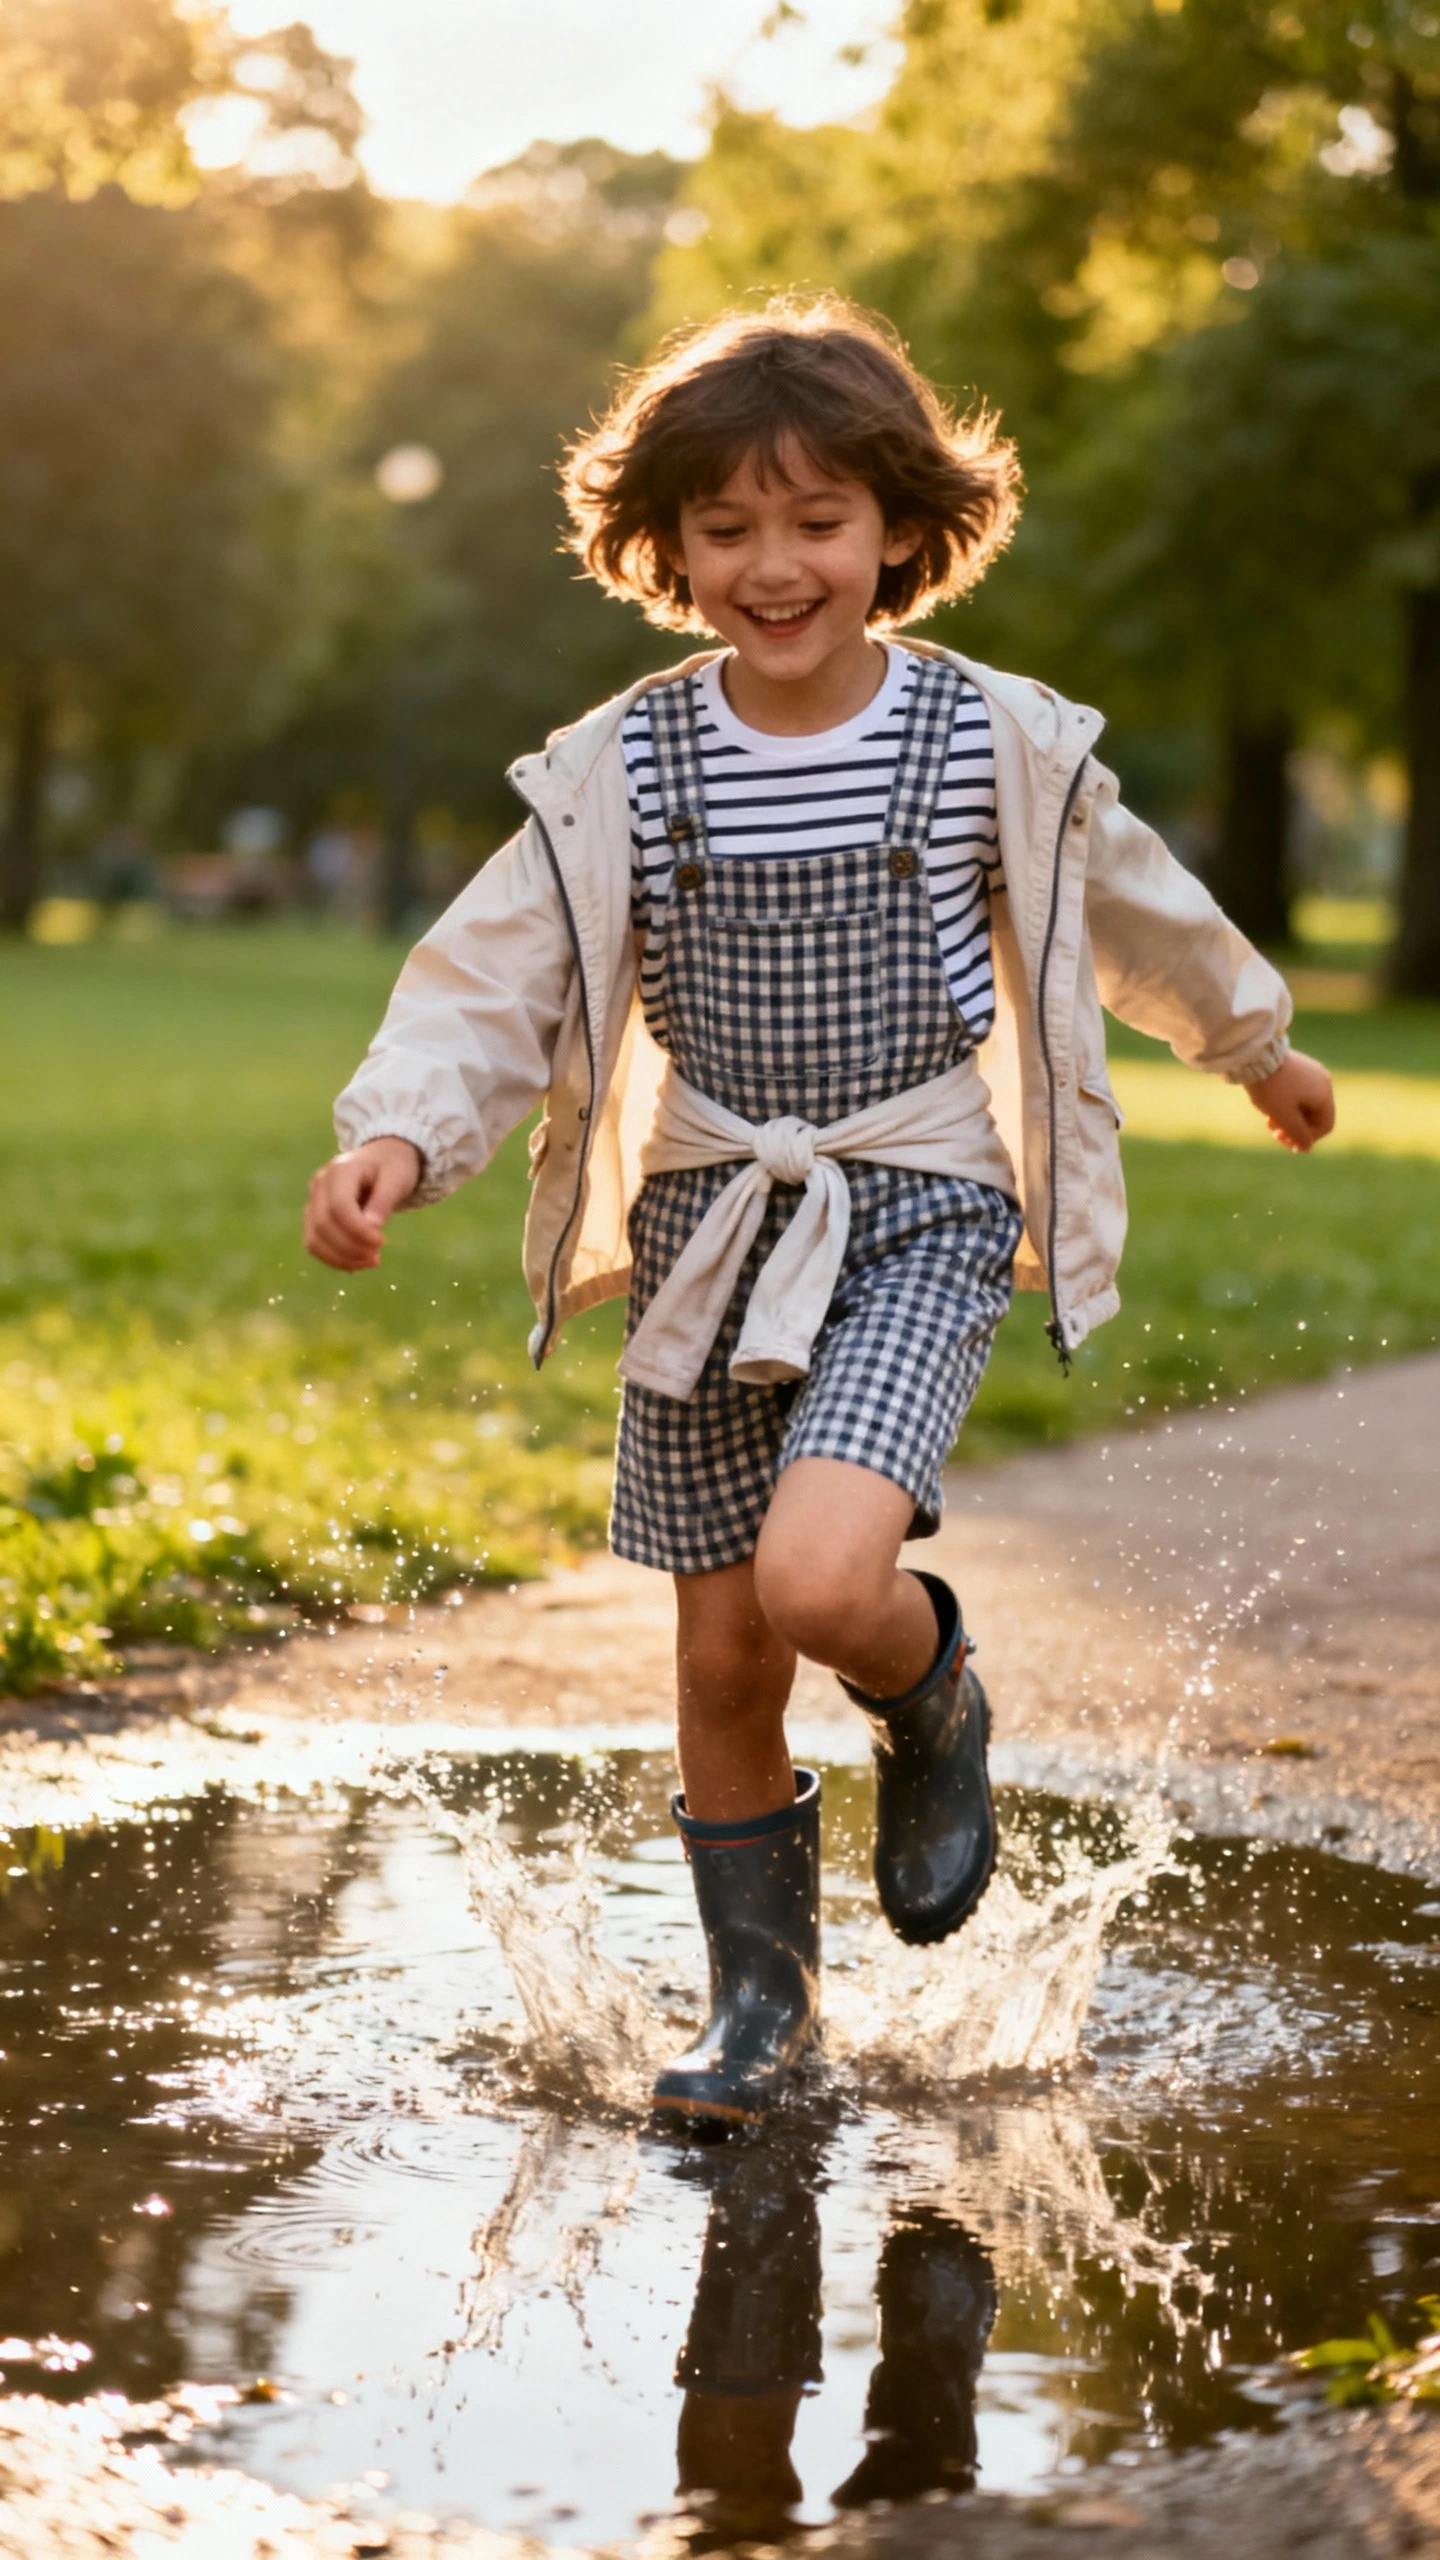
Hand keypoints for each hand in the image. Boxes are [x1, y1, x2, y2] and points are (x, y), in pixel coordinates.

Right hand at [304, 1136, 422, 1269]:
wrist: (380, 1160)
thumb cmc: (391, 1167)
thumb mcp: (397, 1178)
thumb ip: (384, 1201)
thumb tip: (371, 1227)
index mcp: (340, 1170)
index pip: (338, 1206)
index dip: (356, 1230)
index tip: (381, 1242)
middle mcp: (319, 1185)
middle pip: (323, 1225)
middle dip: (350, 1247)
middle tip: (377, 1256)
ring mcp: (312, 1202)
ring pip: (314, 1239)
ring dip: (341, 1258)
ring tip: (371, 1261)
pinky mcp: (313, 1218)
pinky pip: (316, 1245)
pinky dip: (335, 1259)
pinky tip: (358, 1262)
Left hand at [1244, 1050, 1335, 1153]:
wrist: (1256, 1056)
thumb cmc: (1271, 1087)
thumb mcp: (1284, 1116)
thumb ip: (1297, 1134)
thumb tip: (1307, 1148)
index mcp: (1324, 1094)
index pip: (1325, 1126)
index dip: (1308, 1139)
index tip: (1289, 1144)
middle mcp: (1322, 1082)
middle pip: (1314, 1116)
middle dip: (1295, 1128)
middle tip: (1275, 1134)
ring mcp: (1311, 1072)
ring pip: (1304, 1105)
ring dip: (1288, 1118)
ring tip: (1269, 1122)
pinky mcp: (1298, 1067)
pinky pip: (1297, 1093)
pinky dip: (1286, 1104)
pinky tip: (1269, 1107)